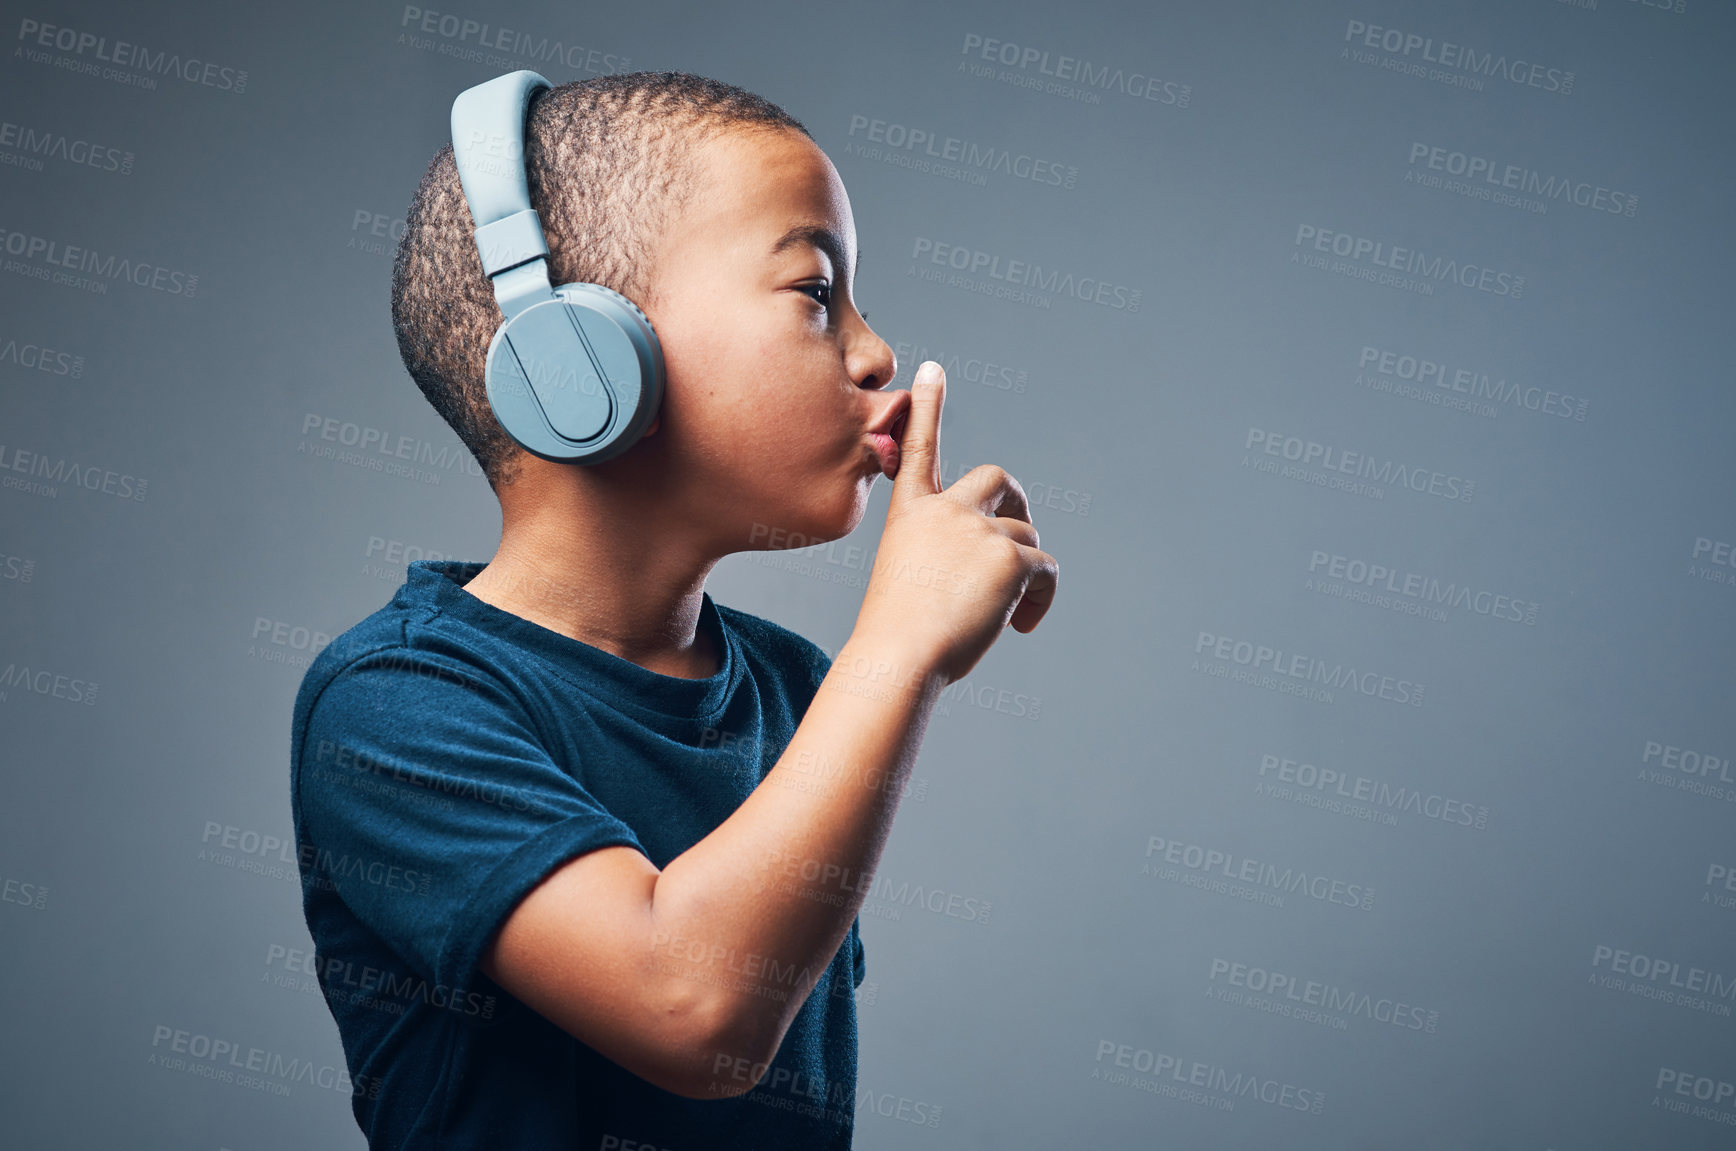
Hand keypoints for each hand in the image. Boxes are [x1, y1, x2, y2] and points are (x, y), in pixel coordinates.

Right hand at [853, 362, 1058, 684]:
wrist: (899, 656)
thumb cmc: (896, 636)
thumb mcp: (907, 581)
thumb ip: (941, 559)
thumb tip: (990, 571)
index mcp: (910, 513)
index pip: (919, 447)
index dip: (927, 407)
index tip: (933, 369)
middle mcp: (944, 511)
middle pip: (997, 480)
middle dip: (1016, 503)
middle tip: (1018, 541)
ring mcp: (978, 529)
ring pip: (1026, 537)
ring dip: (1025, 575)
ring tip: (1004, 615)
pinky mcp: (1010, 556)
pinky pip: (1045, 568)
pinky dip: (1042, 599)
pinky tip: (1020, 626)